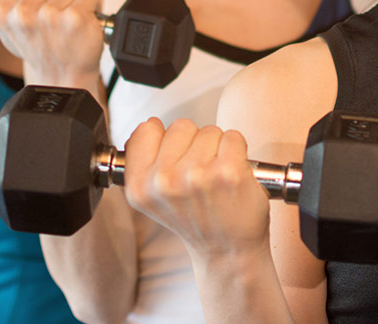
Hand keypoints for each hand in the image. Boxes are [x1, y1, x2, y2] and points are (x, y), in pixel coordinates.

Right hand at [0, 0, 104, 81]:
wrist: (63, 78)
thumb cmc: (41, 51)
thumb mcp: (11, 32)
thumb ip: (9, 5)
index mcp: (3, 12)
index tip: (41, 8)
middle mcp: (24, 14)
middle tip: (57, 19)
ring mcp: (50, 15)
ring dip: (75, 2)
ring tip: (69, 24)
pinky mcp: (75, 18)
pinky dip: (92, 7)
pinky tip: (82, 25)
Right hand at [123, 118, 272, 260]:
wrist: (227, 251)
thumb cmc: (196, 220)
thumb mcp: (152, 198)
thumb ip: (144, 161)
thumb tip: (150, 125)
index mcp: (140, 186)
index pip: (146, 129)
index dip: (165, 140)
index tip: (174, 160)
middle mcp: (164, 181)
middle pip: (181, 126)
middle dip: (193, 144)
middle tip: (198, 175)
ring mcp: (196, 176)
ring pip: (208, 131)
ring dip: (217, 149)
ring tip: (215, 178)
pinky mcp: (228, 172)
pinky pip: (233, 137)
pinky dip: (238, 151)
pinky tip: (232, 175)